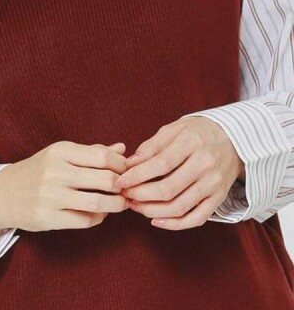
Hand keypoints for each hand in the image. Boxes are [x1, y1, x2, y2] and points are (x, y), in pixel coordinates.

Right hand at [0, 141, 129, 235]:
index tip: (127, 171)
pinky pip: (84, 220)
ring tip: (121, 203)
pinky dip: (99, 218)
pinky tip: (100, 213)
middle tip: (128, 189)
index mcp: (60, 151)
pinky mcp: (48, 217)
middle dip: (122, 186)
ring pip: (97, 202)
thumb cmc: (39, 171)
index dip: (121, 165)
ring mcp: (50, 195)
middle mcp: (55, 171)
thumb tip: (122, 148)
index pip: (102, 156)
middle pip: (104, 178)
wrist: (4, 193)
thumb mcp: (60, 155)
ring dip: (116, 205)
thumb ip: (91, 152)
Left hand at [115, 116, 244, 229]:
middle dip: (141, 195)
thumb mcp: (173, 129)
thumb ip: (151, 146)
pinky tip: (156, 220)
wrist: (233, 138)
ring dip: (152, 210)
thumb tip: (130, 164)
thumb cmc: (196, 132)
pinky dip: (175, 224)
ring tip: (135, 206)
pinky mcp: (219, 198)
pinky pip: (197, 218)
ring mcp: (214, 184)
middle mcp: (205, 165)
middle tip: (125, 195)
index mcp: (191, 143)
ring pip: (180, 206)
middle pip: (168, 188)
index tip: (120, 181)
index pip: (160, 164)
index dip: (137, 175)